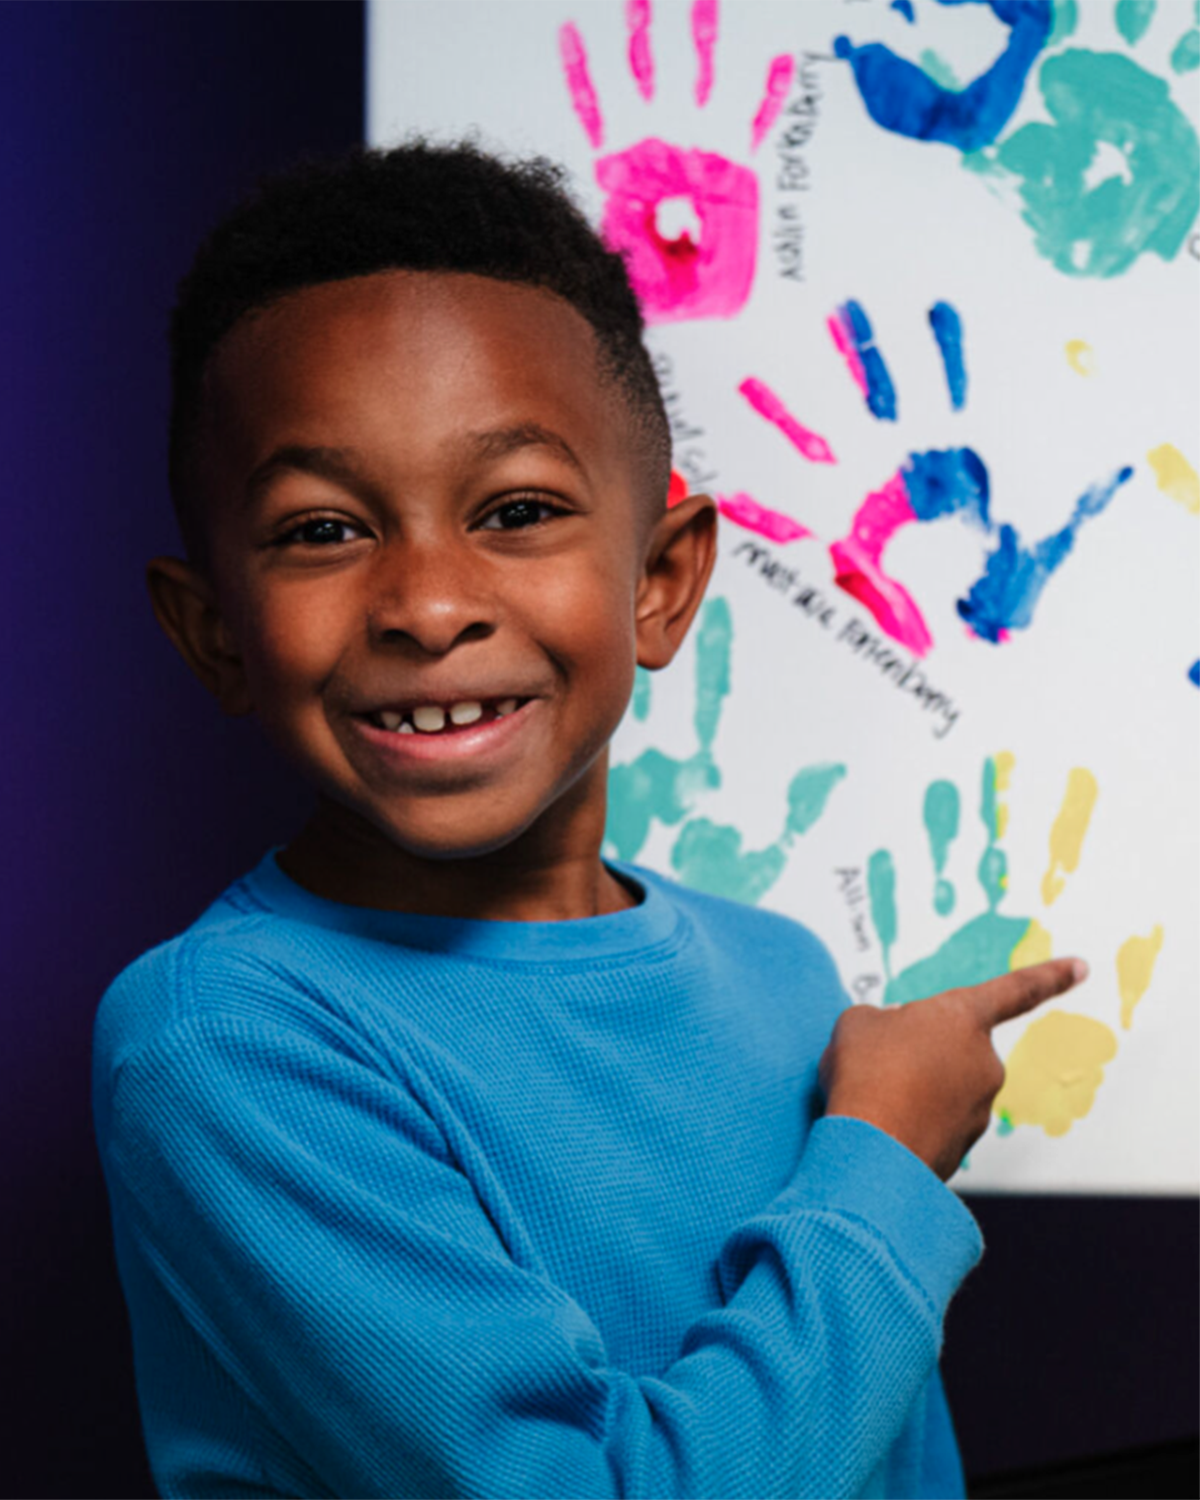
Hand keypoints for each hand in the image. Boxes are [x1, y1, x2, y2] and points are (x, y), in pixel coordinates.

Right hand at [818, 958, 1087, 1179]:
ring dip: (912, 1089)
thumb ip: (884, 1021)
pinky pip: (934, 1123)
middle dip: (920, 1053)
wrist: (869, 1151)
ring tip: (872, 1097)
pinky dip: (910, 1121)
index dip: (1049, 976)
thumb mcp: (859, 1023)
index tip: (1080, 965)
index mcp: (963, 1017)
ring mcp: (978, 1108)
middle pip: (953, 1047)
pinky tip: (881, 1125)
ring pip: (942, 1088)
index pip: (1014, 990)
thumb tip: (891, 1039)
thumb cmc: (866, 1076)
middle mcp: (984, 1062)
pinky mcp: (963, 1146)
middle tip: (877, 1063)